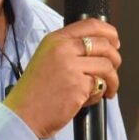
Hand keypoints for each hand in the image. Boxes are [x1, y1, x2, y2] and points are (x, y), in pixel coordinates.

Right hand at [3, 18, 121, 138]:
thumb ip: (69, 50)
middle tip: (112, 71)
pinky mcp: (78, 85)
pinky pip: (100, 86)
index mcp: (55, 40)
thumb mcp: (46, 59)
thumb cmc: (35, 92)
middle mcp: (63, 49)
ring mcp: (71, 67)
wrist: (23, 115)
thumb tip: (100, 48)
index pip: (90, 25)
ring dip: (112, 80)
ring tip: (106, 90)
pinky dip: (99, 95)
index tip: (115, 42)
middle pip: (104, 45)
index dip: (109, 32)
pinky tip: (88, 100)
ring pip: (107, 66)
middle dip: (115, 60)